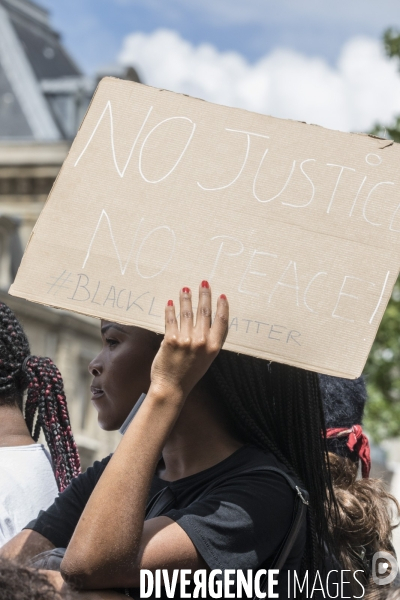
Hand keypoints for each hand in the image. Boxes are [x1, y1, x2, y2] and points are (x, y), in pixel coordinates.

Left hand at [150, 282, 228, 399]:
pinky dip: (170, 310)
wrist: (172, 388)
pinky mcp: (171, 340)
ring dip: (186, 298)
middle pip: (204, 312)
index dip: (222, 306)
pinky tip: (170, 302)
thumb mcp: (206, 360)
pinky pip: (171, 320)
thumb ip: (208, 343)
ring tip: (185, 289)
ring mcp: (186, 340)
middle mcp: (201, 342)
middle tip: (203, 283)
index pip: (221, 321)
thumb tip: (206, 324)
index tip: (221, 295)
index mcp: (213, 347)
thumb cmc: (189, 374)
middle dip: (204, 295)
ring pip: (187, 313)